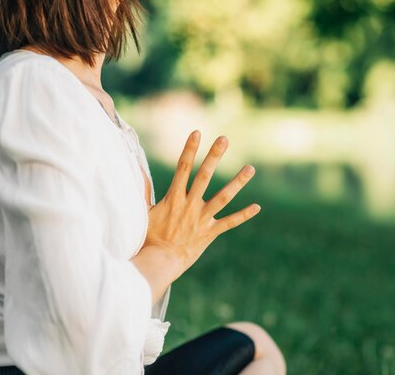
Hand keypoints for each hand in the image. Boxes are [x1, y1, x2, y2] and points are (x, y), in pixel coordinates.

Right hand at [141, 130, 259, 274]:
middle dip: (214, 156)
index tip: (197, 132)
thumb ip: (143, 191)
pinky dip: (243, 215)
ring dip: (237, 182)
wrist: (158, 262)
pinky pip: (229, 223)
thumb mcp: (143, 212)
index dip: (190, 149)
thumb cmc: (148, 238)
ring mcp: (202, 219)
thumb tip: (136, 170)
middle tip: (224, 139)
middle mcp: (190, 205)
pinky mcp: (210, 233)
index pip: (183, 168)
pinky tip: (257, 207)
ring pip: (223, 197)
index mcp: (174, 198)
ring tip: (250, 168)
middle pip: (204, 176)